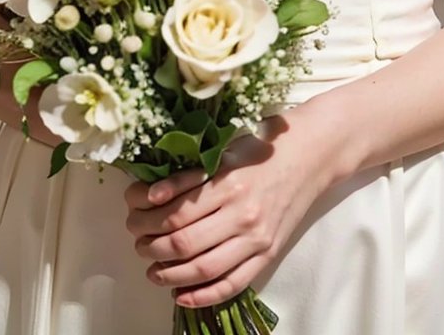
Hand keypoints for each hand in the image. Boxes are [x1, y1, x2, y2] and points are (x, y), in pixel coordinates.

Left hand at [123, 112, 328, 309]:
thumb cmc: (262, 147)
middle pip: (184, 244)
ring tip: (153, 269)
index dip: (145, 220)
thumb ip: (189, 175)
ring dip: (170, 274)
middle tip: (138, 242)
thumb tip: (150, 195)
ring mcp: (257, 238)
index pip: (175, 213)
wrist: (311, 154)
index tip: (132, 216)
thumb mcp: (224, 150)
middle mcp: (242, 214)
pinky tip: (181, 294)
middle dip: (151, 248)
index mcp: (228, 183)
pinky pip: (232, 284)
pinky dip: (203, 296)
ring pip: (203, 269)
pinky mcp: (268, 254)